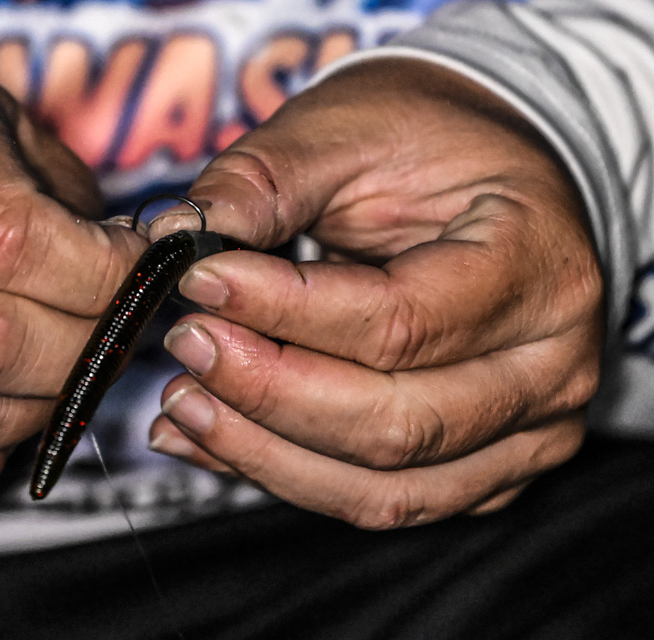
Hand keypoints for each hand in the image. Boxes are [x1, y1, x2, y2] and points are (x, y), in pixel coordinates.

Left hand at [147, 60, 602, 527]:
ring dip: (265, 452)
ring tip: (185, 402)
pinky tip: (215, 439)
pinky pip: (380, 500)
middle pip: (394, 424)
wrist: (479, 180)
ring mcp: (528, 429)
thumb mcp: (346, 128)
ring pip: (384, 488)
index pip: (398, 322)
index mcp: (537, 262)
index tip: (196, 281)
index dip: (281, 312)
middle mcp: (551, 364)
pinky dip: (287, 475)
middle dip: (267, 391)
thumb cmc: (424, 144)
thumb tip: (175, 237)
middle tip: (186, 344)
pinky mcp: (487, 468)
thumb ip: (264, 181)